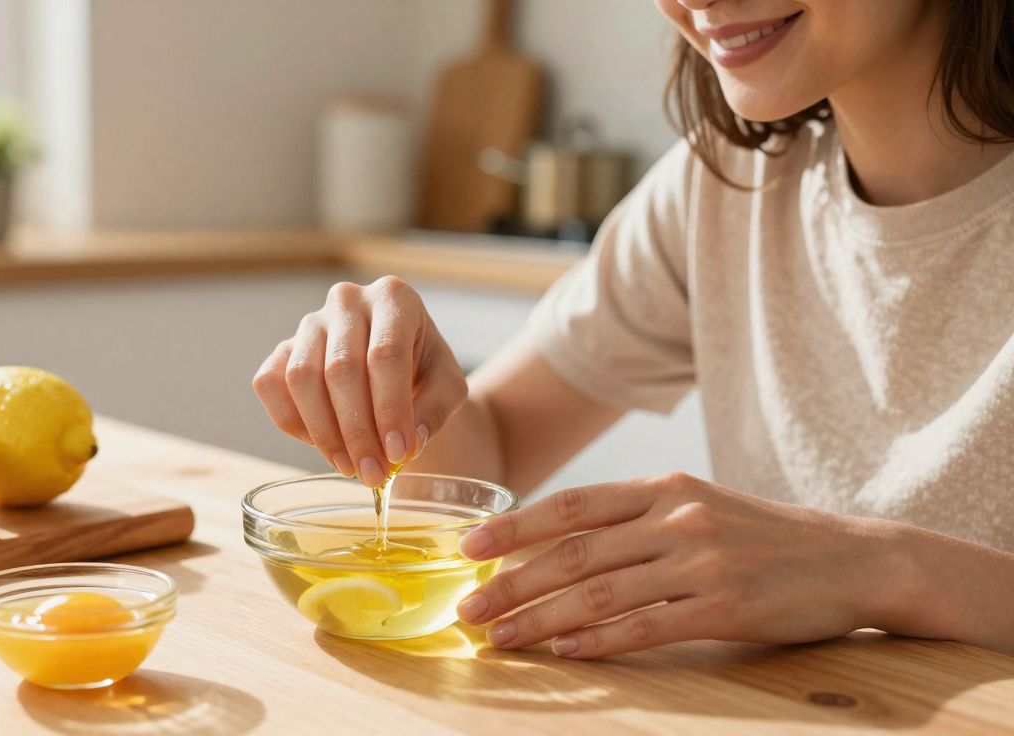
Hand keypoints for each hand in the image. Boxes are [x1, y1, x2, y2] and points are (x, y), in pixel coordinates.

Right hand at [253, 277, 467, 486]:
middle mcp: (347, 301)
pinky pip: (269, 384)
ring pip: (301, 378)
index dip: (390, 408)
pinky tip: (320, 444)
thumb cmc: (423, 367)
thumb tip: (409, 442)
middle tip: (373, 474)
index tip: (399, 453)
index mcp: (394, 298)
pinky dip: (291, 421)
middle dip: (357, 431)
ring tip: (350, 467)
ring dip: (324, 433)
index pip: (385, 354)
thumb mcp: (447, 384)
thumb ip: (436, 409)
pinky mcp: (283, 347)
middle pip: (341, 369)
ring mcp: (309, 322)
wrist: (395, 359)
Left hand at [455, 473, 904, 657]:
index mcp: (663, 490)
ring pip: (599, 592)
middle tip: (469, 610)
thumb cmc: (761, 536)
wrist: (852, 559)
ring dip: (541, 619)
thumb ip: (634, 519)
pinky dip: (598, 641)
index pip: (571, 506)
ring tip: (501, 639)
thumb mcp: (697, 506)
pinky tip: (564, 651)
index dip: (514, 528)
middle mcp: (676, 518)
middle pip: (573, 552)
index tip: (469, 550)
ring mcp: (701, 561)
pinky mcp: (725, 606)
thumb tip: (557, 540)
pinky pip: (645, 626)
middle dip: (512, 583)